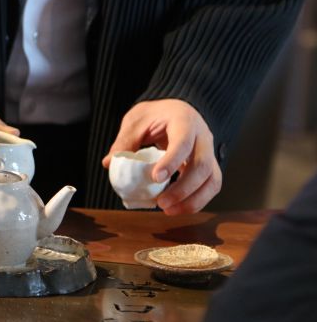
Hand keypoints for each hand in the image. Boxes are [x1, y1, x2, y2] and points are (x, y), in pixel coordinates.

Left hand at [102, 99, 221, 214]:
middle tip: (161, 203)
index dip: (171, 162)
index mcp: (184, 120)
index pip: (183, 142)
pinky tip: (177, 208)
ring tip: (168, 210)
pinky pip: (211, 187)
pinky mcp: (210, 166)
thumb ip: (125, 141)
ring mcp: (209, 152)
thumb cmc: (156, 115)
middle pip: (202, 165)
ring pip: (212, 180)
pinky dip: (196, 201)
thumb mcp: (136, 121)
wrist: (176, 111)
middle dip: (183, 189)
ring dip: (193, 200)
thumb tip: (109, 163)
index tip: (155, 178)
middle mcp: (203, 136)